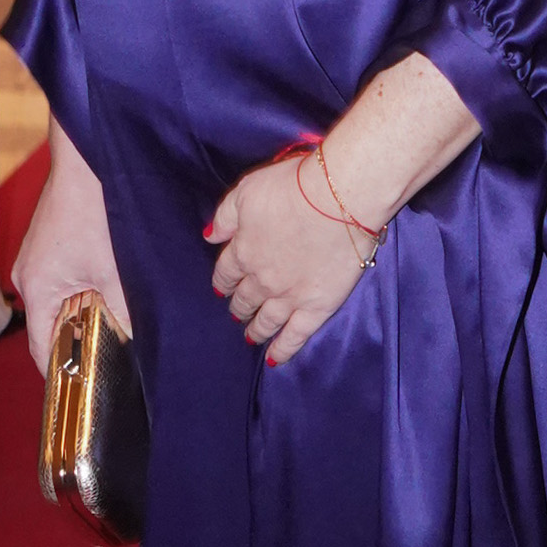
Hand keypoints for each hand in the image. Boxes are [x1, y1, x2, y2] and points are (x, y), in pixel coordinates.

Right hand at [11, 123, 130, 373]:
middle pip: (50, 326)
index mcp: (36, 289)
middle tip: (109, 355)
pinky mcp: (46, 244)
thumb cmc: (96, 210)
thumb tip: (133, 343)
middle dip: (78, 341)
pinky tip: (107, 285)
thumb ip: (123, 314)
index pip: (41, 349)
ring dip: (82, 312)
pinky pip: (60, 281)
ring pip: (58, 302)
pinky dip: (80, 290)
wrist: (89, 158)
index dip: (62, 372)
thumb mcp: (116, 272)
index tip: (82, 387)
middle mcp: (27, 277)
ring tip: (112, 318)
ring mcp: (34, 259)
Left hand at [205, 151, 375, 367]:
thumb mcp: (248, 192)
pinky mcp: (316, 307)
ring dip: (255, 329)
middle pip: (244, 298)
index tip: (223, 287)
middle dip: (238, 305)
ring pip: (265, 321)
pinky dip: (283, 349)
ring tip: (250, 336)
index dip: (223, 281)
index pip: (225, 273)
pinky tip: (274, 359)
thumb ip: (225, 216)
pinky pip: (295, 337)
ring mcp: (288, 297)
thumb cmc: (293, 187)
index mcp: (242, 251)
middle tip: (237, 311)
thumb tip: (209, 237)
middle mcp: (261, 279)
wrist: (337, 199)